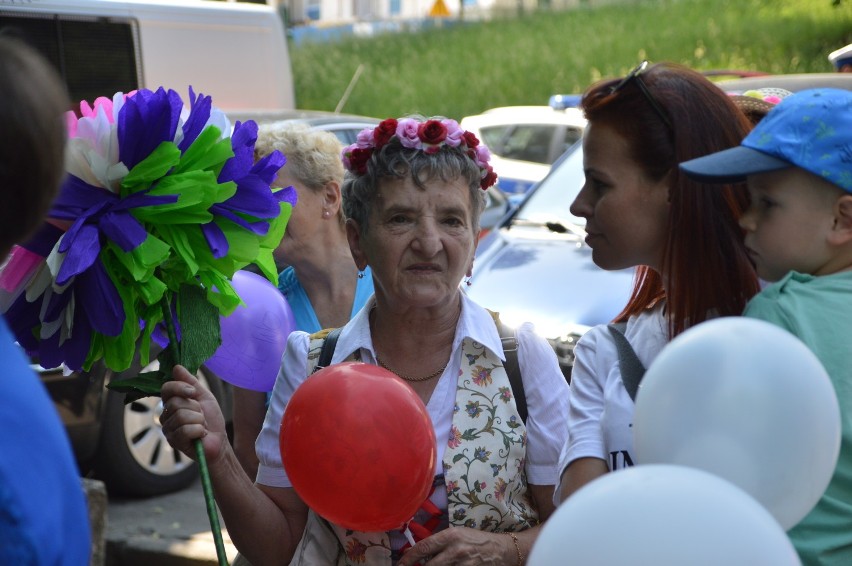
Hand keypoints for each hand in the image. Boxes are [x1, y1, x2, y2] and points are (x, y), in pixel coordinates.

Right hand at [160, 365, 228, 463]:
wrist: (219, 440)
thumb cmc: (211, 419)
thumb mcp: (204, 396)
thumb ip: (191, 382)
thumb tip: (176, 366)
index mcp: (171, 403)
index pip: (166, 389)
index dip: (180, 387)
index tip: (193, 392)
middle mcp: (166, 416)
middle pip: (175, 402)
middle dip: (195, 408)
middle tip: (201, 416)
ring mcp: (168, 430)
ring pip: (181, 416)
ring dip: (198, 420)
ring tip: (201, 426)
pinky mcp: (174, 442)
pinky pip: (186, 430)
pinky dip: (198, 431)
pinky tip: (200, 435)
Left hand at [397, 527, 515, 565]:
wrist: (501, 550)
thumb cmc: (476, 540)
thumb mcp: (457, 534)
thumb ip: (439, 542)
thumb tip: (418, 553)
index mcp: (450, 535)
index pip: (423, 548)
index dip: (408, 558)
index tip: (400, 564)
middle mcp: (456, 550)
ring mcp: (464, 564)